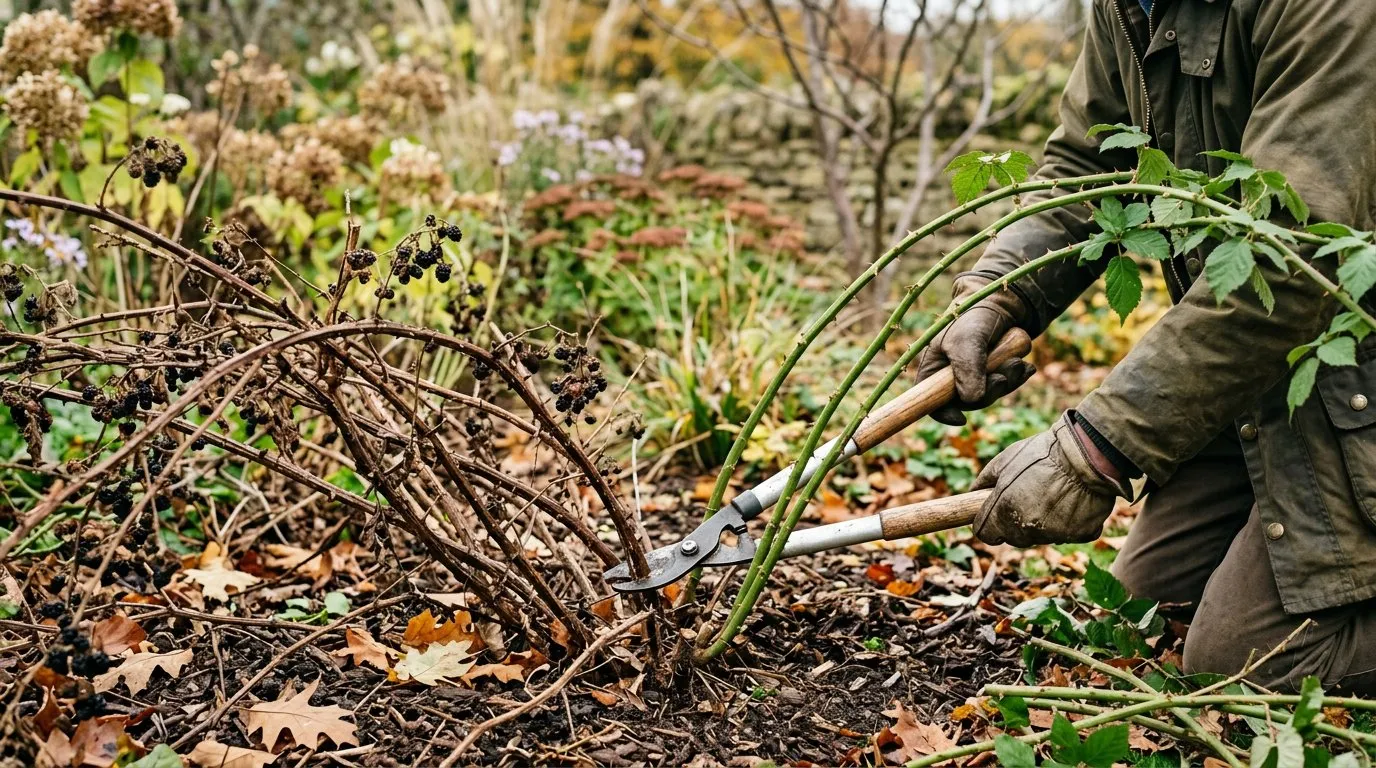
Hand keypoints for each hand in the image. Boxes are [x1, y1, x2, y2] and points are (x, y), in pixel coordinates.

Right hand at [915, 274, 1035, 425]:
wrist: (1003, 301)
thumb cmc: (974, 317)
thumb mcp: (966, 340)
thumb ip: (967, 368)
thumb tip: (971, 400)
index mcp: (934, 369)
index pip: (930, 401)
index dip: (942, 413)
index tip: (960, 419)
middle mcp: (952, 376)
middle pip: (966, 403)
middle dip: (988, 392)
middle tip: (1002, 376)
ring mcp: (975, 376)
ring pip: (990, 395)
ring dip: (1007, 382)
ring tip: (1017, 362)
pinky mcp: (996, 372)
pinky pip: (1007, 386)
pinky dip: (1017, 378)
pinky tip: (1025, 366)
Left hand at [972, 413, 1129, 546]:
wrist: (1087, 452)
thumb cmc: (1042, 453)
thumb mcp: (1004, 460)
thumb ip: (985, 481)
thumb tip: (973, 493)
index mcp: (1003, 512)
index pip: (985, 534)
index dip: (987, 523)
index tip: (992, 514)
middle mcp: (1027, 529)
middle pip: (1013, 537)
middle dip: (1014, 522)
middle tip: (1027, 496)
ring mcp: (1055, 534)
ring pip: (1041, 536)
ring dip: (1041, 522)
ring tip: (1052, 493)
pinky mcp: (1081, 535)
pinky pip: (1069, 533)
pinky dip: (1069, 522)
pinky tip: (1072, 501)